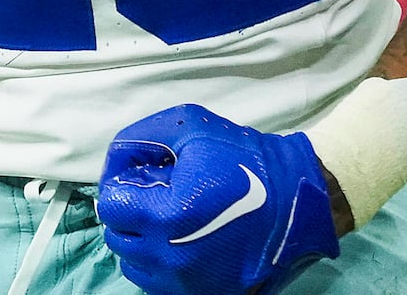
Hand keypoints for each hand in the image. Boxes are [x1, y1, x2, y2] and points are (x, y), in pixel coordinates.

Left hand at [98, 104, 338, 294]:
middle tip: (154, 195)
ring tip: (167, 220)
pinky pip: (161, 283)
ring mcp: (187, 283)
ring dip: (141, 242)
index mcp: (164, 216)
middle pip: (119, 238)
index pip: (110, 206)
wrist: (296, 199)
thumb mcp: (188, 128)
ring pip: (135, 266)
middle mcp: (170, 258)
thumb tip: (116, 161)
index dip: (120, 184)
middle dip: (129, 213)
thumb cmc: (243, 159)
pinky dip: (161, 264)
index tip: (142, 176)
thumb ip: (140, 138)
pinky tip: (181, 241)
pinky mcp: (204, 294)